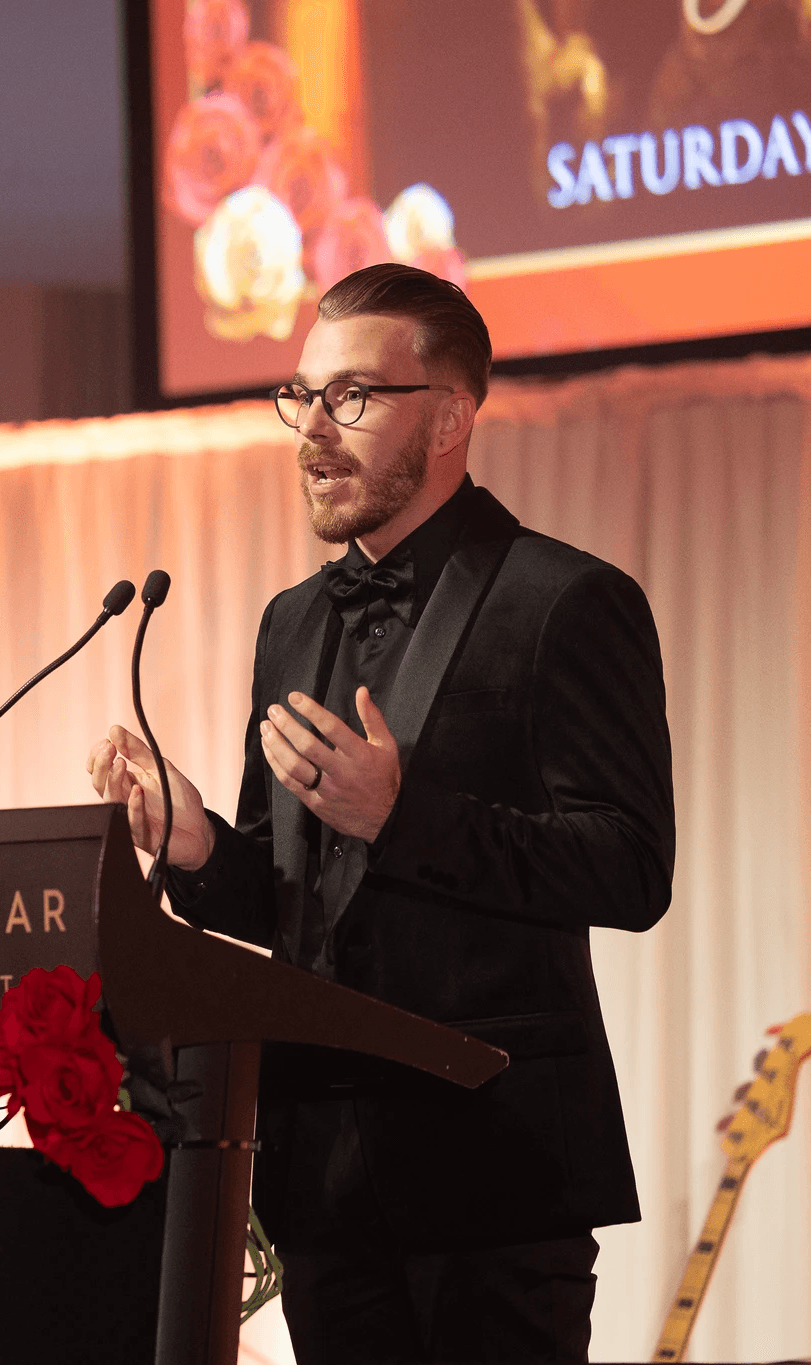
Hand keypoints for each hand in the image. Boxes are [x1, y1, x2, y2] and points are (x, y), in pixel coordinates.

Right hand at [86, 725, 214, 870]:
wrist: (199, 830)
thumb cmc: (180, 801)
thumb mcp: (160, 768)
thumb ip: (138, 750)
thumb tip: (115, 729)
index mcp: (127, 783)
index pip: (101, 770)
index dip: (98, 757)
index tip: (106, 742)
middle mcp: (124, 800)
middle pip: (100, 783)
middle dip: (101, 764)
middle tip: (108, 749)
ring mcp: (131, 817)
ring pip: (111, 800)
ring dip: (113, 781)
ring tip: (119, 764)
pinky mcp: (142, 835)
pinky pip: (132, 821)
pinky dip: (133, 806)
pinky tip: (137, 792)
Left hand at [260, 687, 399, 842]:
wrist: (384, 819)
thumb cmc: (383, 777)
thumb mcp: (386, 745)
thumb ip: (372, 717)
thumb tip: (361, 691)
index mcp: (360, 755)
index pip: (332, 728)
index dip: (311, 710)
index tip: (294, 697)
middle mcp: (342, 772)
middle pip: (308, 746)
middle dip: (287, 725)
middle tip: (273, 710)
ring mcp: (327, 790)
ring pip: (295, 766)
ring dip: (276, 745)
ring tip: (266, 728)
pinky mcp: (316, 803)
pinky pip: (291, 783)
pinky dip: (277, 765)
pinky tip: (269, 749)